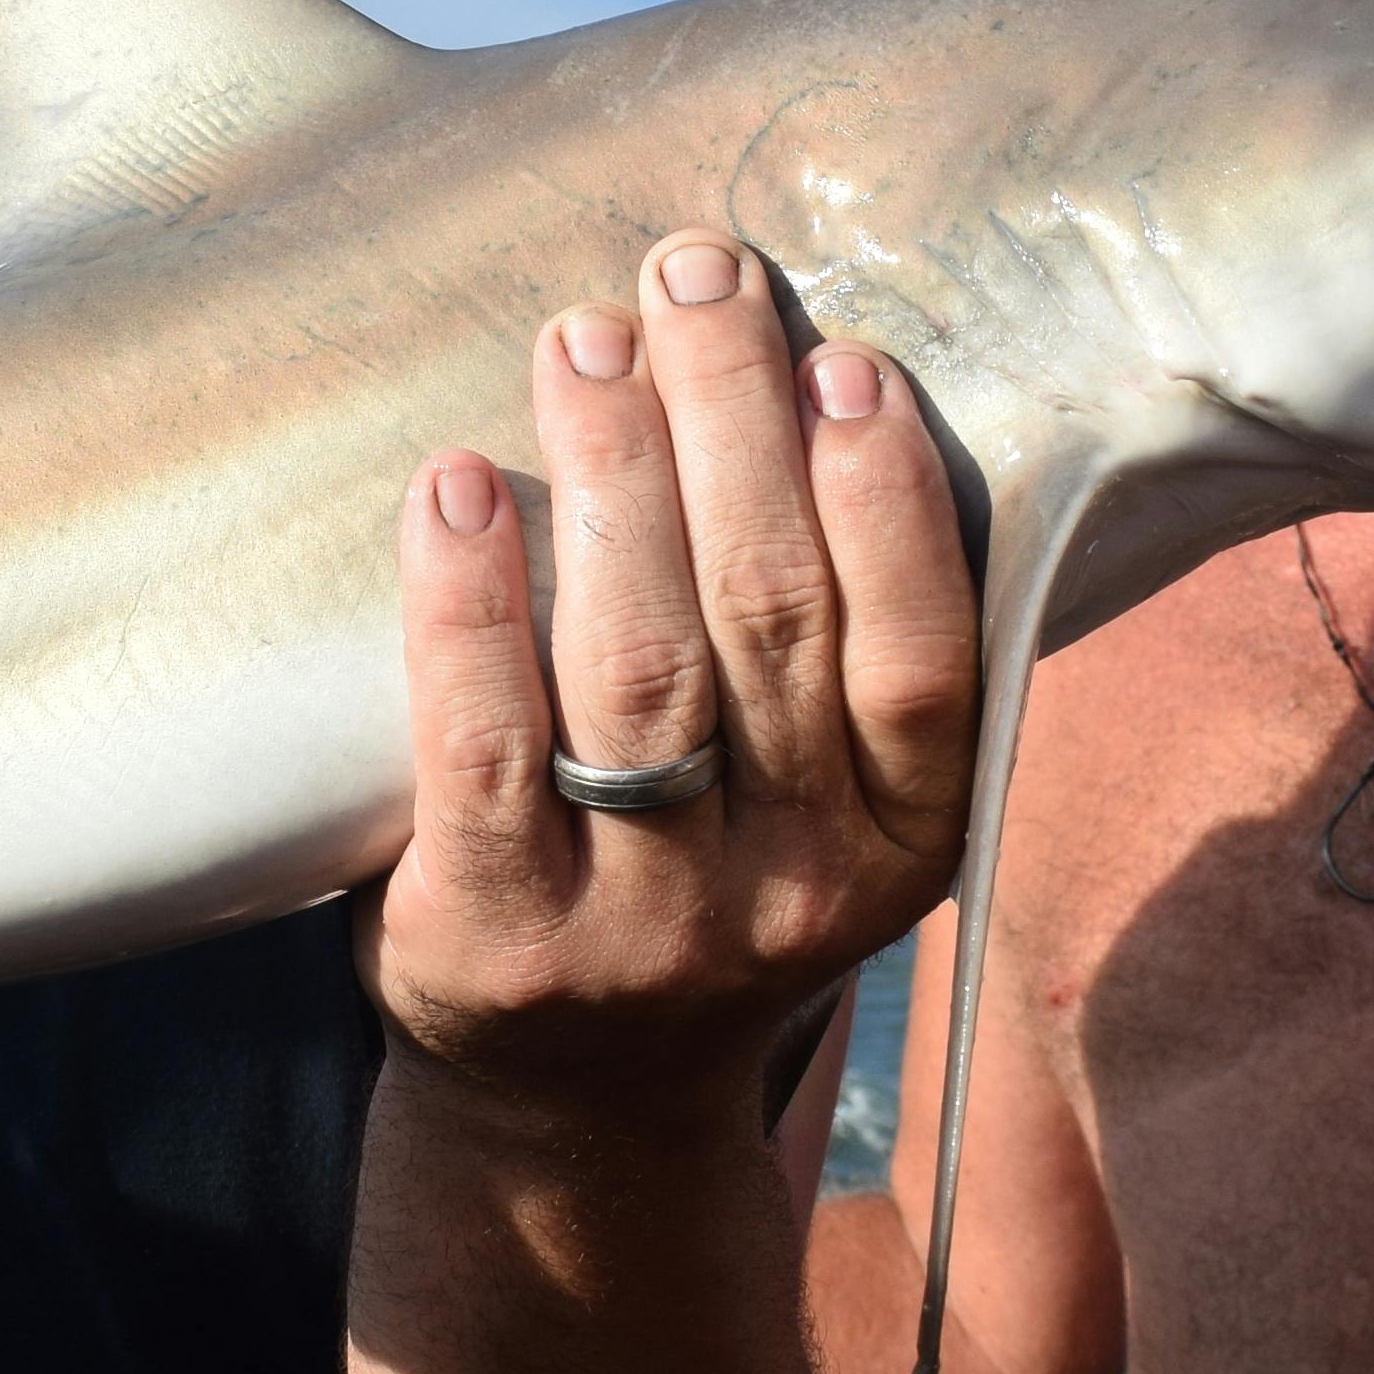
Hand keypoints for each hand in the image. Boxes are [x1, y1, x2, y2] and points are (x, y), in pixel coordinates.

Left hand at [357, 231, 976, 1133]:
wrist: (571, 1099)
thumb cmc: (703, 867)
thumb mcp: (826, 801)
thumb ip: (841, 642)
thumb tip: (816, 365)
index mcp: (904, 841)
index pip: (920, 659)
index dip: (887, 500)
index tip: (840, 355)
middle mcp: (792, 892)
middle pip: (773, 620)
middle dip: (733, 422)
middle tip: (690, 274)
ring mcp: (642, 926)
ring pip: (640, 668)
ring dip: (615, 477)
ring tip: (584, 339)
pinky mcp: (495, 943)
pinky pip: (484, 749)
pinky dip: (470, 604)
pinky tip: (453, 486)